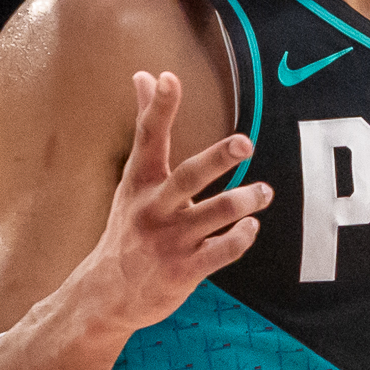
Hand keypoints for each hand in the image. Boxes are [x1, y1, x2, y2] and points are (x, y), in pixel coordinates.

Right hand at [75, 72, 271, 335]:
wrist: (106, 294)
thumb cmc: (128, 226)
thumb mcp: (133, 178)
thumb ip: (146, 125)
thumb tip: (143, 74)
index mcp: (140, 181)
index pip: (148, 137)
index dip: (158, 108)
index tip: (168, 78)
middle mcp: (153, 208)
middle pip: (187, 178)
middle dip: (217, 159)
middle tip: (245, 143)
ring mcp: (169, 241)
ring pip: (212, 217)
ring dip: (242, 203)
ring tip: (264, 192)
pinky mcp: (184, 271)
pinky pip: (220, 253)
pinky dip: (239, 239)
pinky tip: (251, 227)